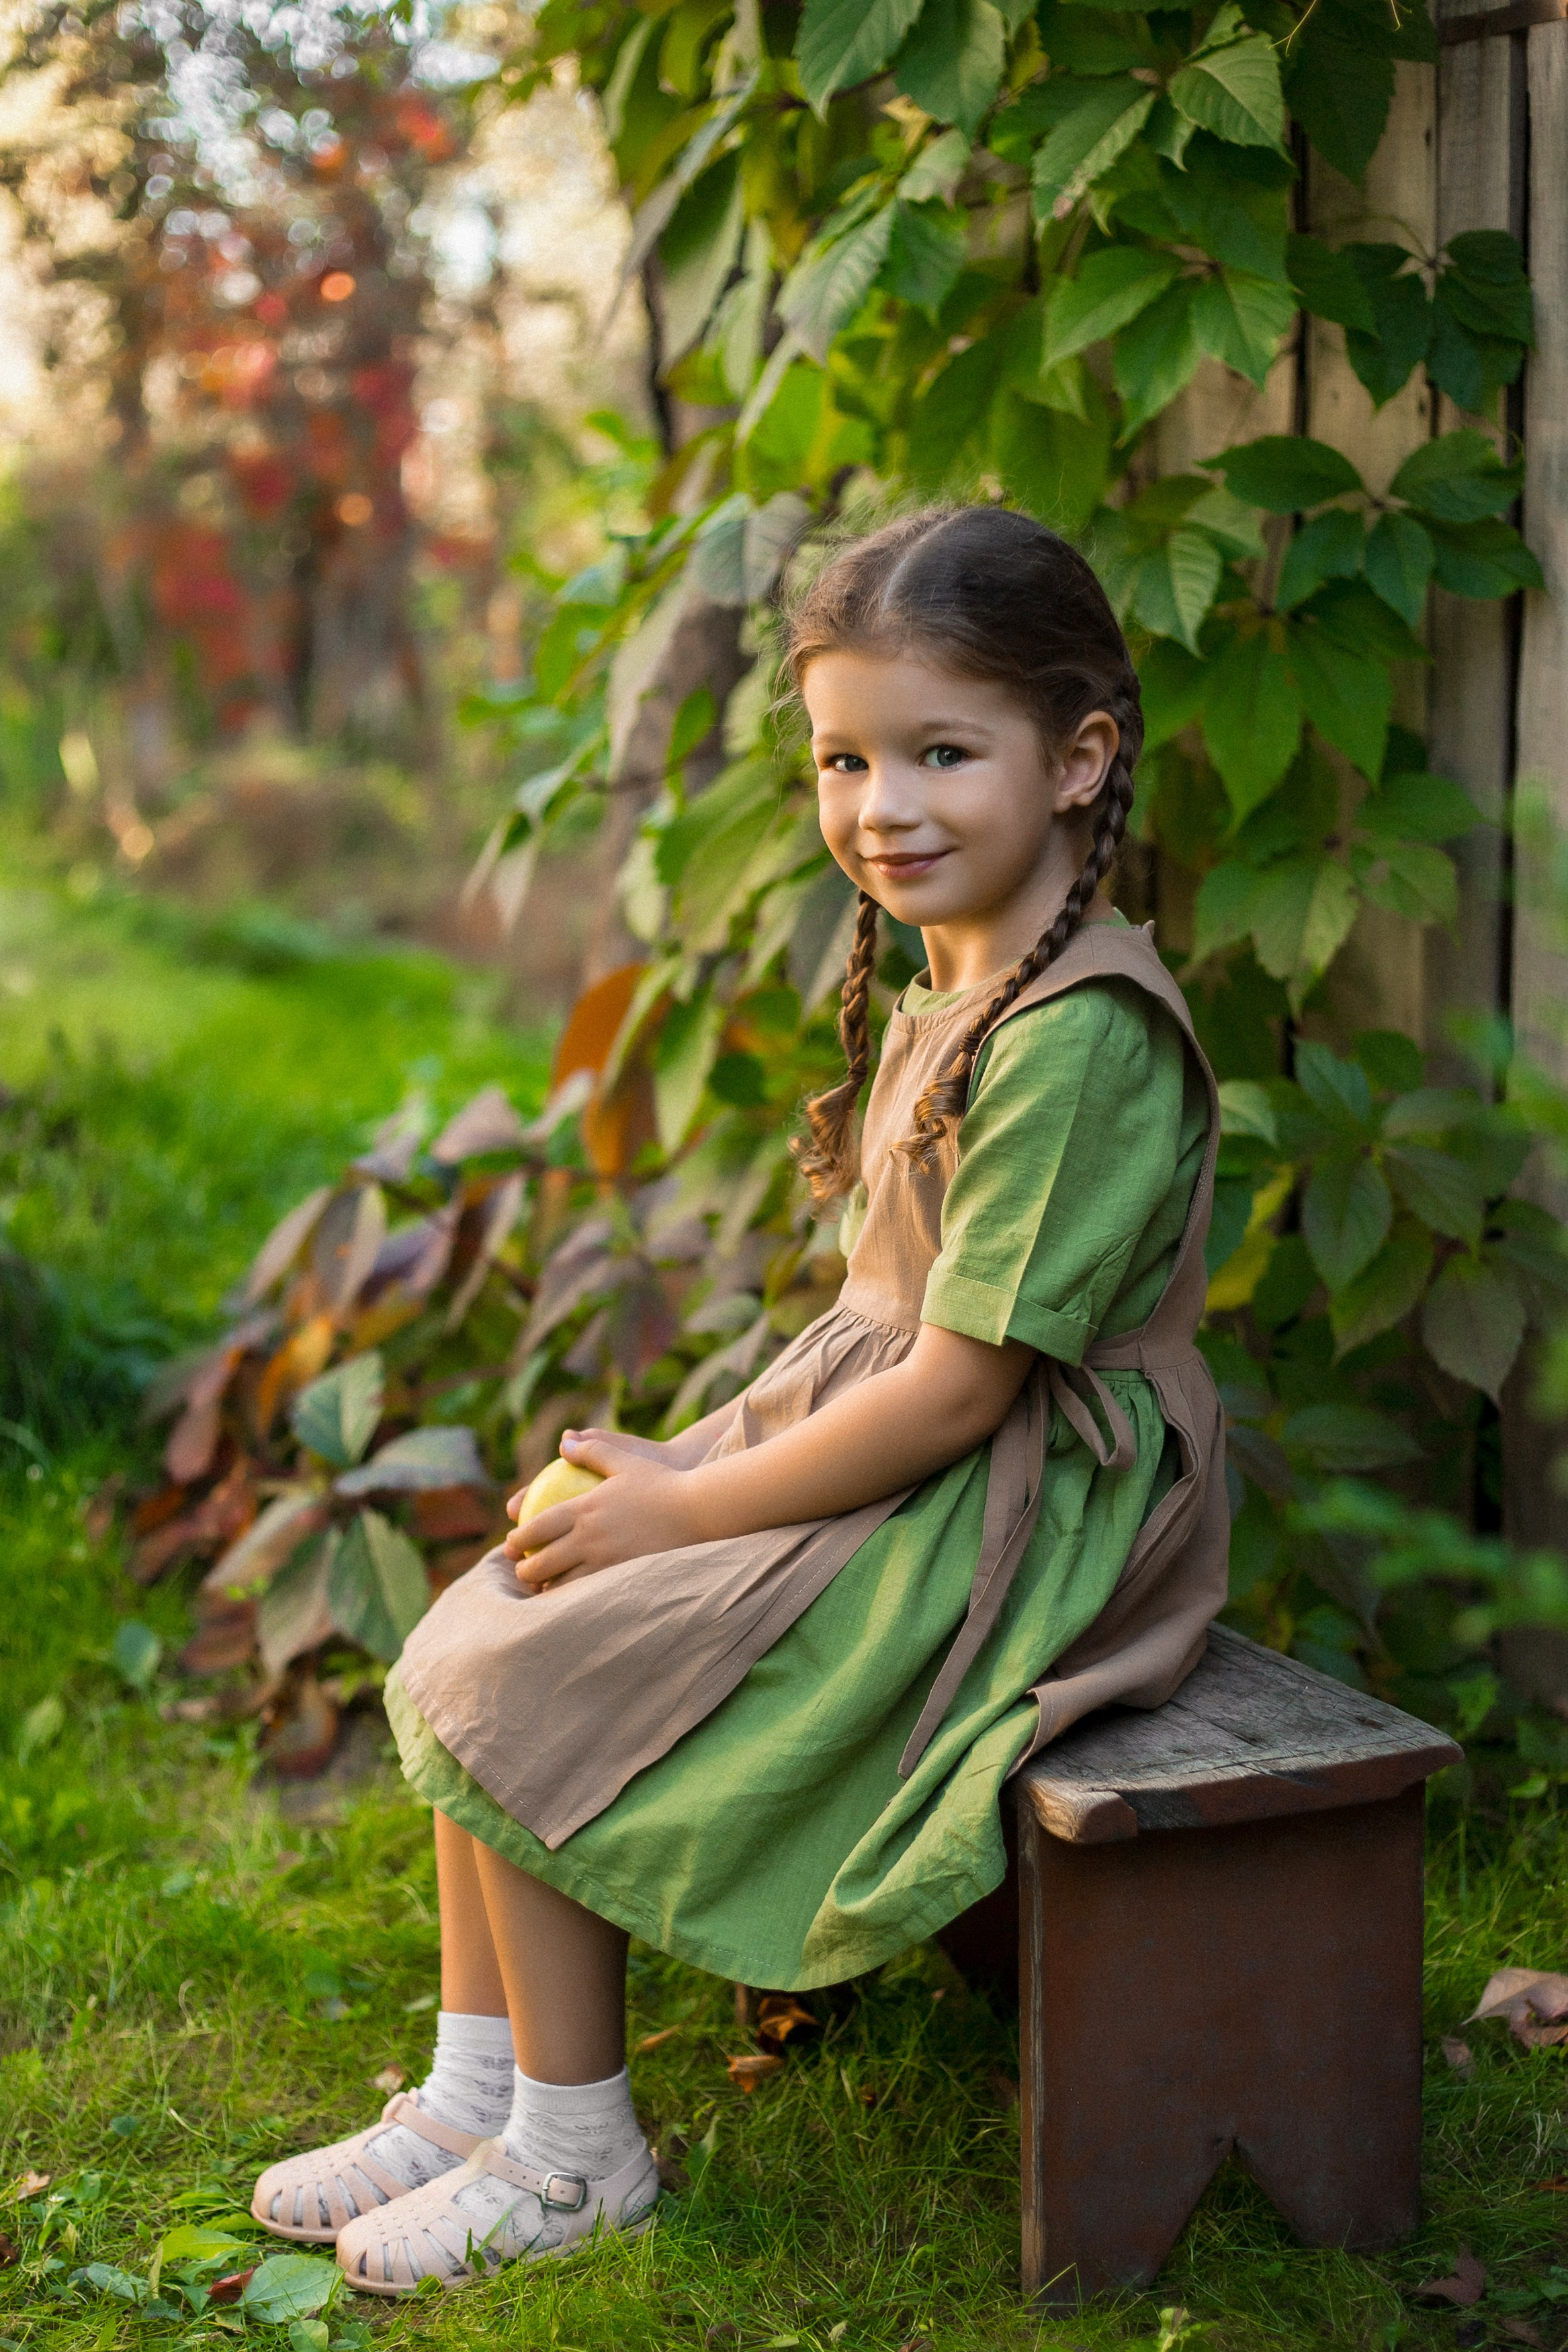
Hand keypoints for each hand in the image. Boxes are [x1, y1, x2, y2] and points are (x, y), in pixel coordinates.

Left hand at [503, 1429, 696, 1591]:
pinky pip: (590, 1594)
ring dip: (547, 1588)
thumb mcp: (624, 1460)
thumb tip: (564, 1442)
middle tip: (522, 1571)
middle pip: (544, 1561)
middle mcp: (589, 1538)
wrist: (698, 1510)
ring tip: (543, 1589)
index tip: (511, 1544)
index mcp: (584, 1509)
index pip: (539, 1527)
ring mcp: (606, 1561)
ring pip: (563, 1584)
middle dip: (525, 1570)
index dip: (519, 1538)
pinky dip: (575, 1598)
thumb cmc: (663, 1482)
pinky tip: (573, 1600)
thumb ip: (592, 1450)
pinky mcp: (623, 1577)